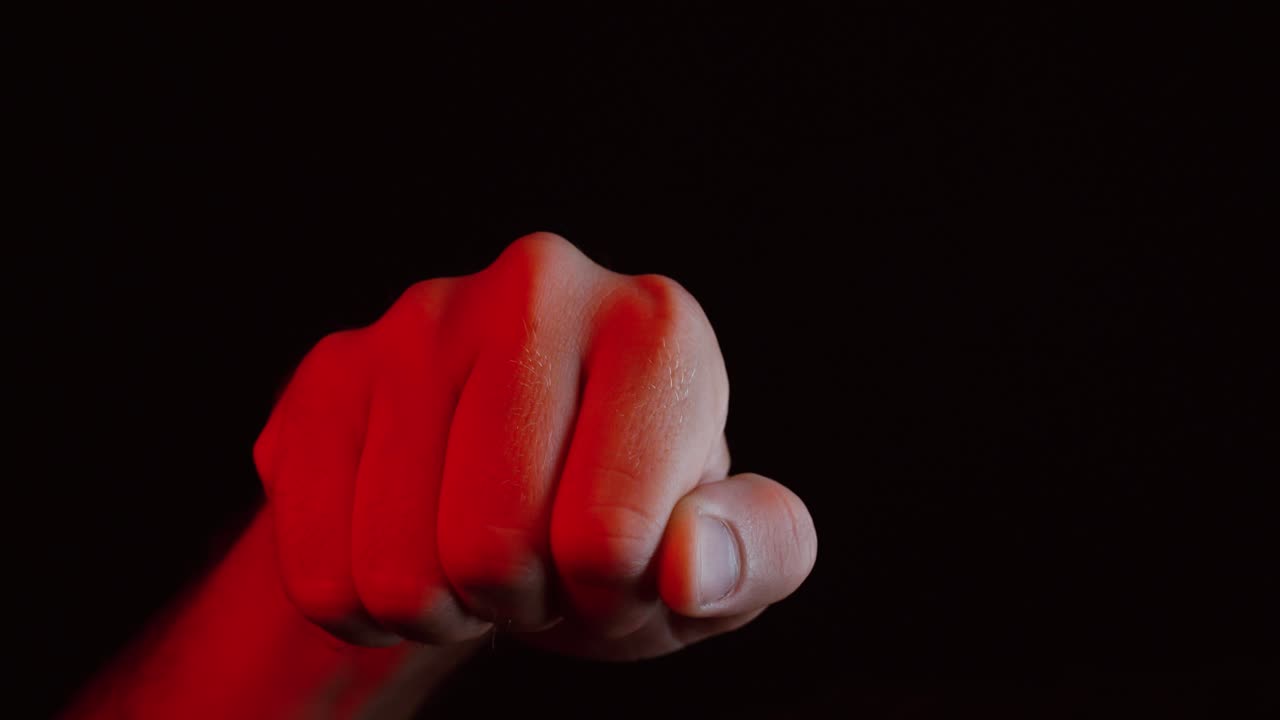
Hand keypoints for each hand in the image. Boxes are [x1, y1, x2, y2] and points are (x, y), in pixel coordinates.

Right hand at [252, 233, 816, 659]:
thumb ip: (757, 555)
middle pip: (495, 547)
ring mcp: (420, 320)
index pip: (613, 534)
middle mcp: (539, 288)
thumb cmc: (627, 521)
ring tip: (474, 553)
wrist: (505, 493)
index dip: (612, 594)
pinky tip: (404, 546)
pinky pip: (317, 567)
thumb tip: (690, 561)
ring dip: (441, 606)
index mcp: (658, 328)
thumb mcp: (721, 554)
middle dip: (522, 600)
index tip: (615, 564)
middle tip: (539, 566)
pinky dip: (360, 603)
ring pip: (397, 567)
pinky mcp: (329, 369)